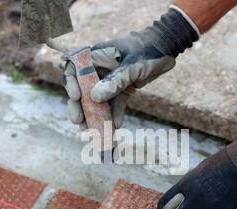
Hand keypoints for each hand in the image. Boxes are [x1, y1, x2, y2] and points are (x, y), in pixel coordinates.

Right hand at [63, 8, 198, 129]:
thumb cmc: (147, 49)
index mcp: (95, 57)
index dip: (70, 84)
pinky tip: (116, 127)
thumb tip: (94, 98)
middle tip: (79, 123)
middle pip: (83, 90)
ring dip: (96, 116)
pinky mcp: (122, 89)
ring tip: (94, 131)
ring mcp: (110, 81)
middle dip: (80, 107)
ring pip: (98, 101)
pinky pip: (115, 104)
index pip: (74, 70)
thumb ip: (115, 80)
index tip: (76, 97)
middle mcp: (99, 70)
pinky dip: (115, 115)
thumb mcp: (131, 65)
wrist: (166, 48)